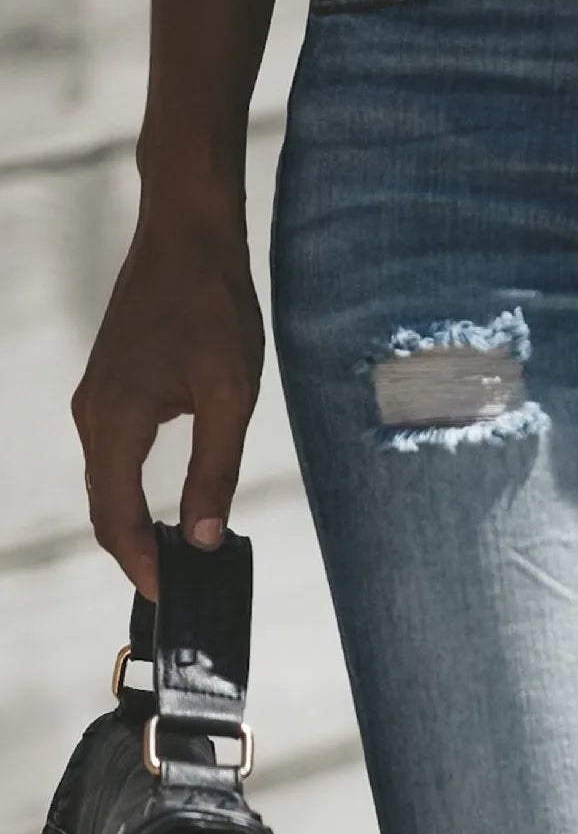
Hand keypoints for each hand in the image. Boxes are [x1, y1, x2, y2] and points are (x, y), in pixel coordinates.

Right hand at [72, 210, 262, 598]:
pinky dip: (132, 495)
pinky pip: (113, 458)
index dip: (139, 564)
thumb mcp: (229, 395)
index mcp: (116, 419)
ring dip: (133, 527)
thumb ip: (215, 469)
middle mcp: (93, 413)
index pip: (116, 515)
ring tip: (176, 565)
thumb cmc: (213, 306)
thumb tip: (207, 537)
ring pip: (106, 484)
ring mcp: (97, 400)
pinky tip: (168, 514)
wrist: (188, 234)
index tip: (166, 598)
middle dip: (134, 555)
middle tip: (175, 594)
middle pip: (104, 506)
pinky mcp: (111, 388)